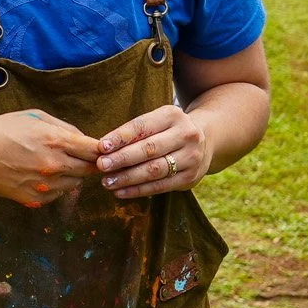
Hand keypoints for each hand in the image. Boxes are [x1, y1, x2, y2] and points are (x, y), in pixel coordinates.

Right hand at [0, 110, 101, 207]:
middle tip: (80, 157)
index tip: (101, 150)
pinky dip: (56, 186)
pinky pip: (58, 194)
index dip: (101, 150)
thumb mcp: (34, 117)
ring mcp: (45, 186)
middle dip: (88, 163)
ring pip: (74, 184)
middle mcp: (54, 166)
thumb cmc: (2, 130)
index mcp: (55, 141)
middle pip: (89, 170)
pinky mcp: (35, 199)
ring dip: (71, 175)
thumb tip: (85, 140)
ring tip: (54, 164)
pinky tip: (41, 175)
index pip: (94, 150)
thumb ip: (64, 127)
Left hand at [95, 104, 211, 198]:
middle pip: (149, 149)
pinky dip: (139, 190)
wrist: (206, 138)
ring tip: (107, 182)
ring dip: (128, 177)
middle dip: (122, 158)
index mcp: (172, 116)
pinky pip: (161, 186)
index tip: (101, 147)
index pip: (142, 126)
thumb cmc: (168, 130)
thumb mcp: (156, 121)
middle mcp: (186, 135)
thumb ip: (133, 133)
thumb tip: (103, 148)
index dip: (121, 137)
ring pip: (155, 170)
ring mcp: (191, 157)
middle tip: (101, 165)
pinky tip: (121, 192)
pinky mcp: (190, 177)